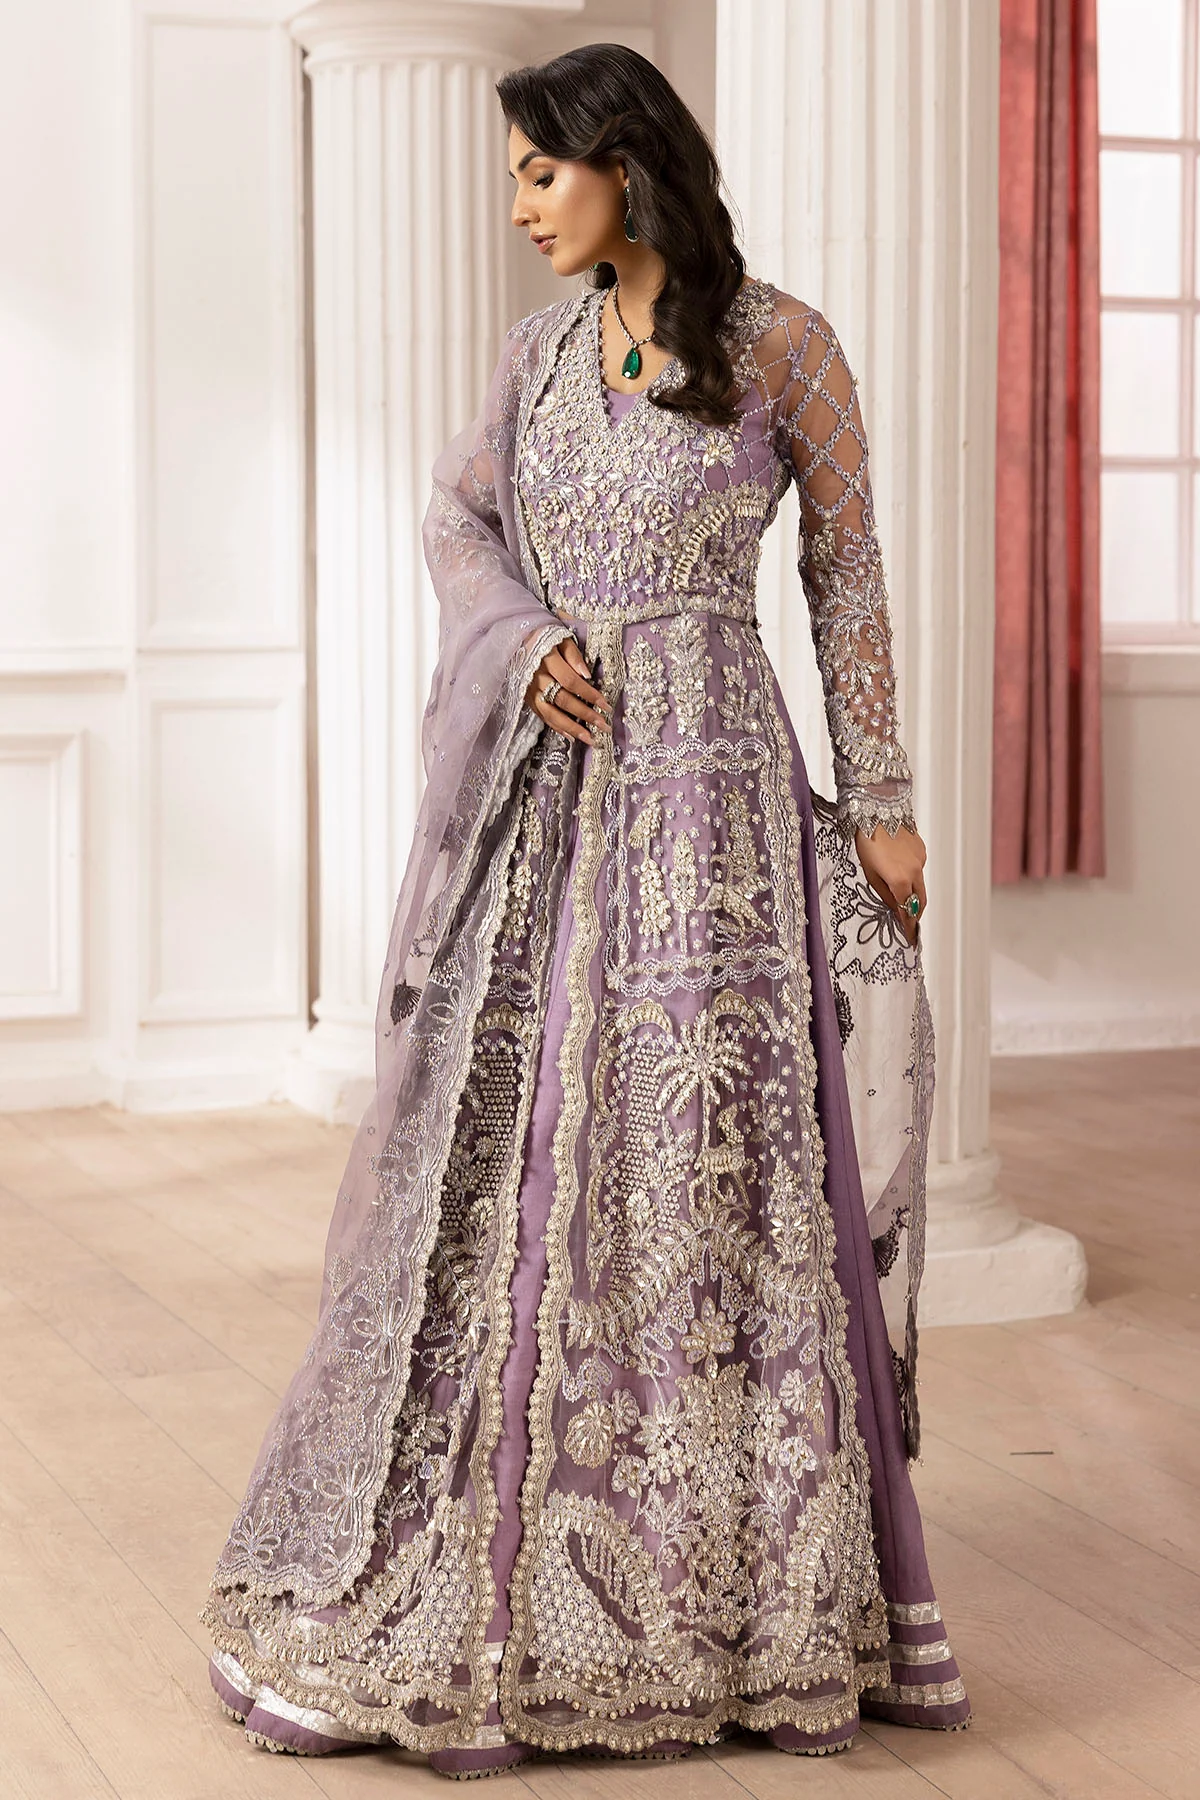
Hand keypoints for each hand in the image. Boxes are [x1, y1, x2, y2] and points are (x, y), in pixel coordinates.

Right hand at [524, 613, 612, 744]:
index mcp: (546, 659)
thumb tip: (586, 675)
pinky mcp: (526, 699)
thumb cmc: (543, 636)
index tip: (606, 705)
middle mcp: (536, 677)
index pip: (571, 681)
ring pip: (551, 714)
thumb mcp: (560, 636)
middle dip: (585, 715)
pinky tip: (571, 736)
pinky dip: (557, 727)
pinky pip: (542, 716)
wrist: (514, 637)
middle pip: (563, 700)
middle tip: (604, 727)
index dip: (589, 694)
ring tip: (590, 739)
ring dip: (572, 729)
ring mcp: (529, 691)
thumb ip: (573, 654)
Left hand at [854, 821, 927, 947]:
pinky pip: (918, 868)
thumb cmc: (866, 840)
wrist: (878, 809)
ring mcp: (920, 859)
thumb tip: (894, 906)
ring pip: (919, 884)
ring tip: (899, 895)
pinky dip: (911, 875)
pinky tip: (897, 867)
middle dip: (915, 914)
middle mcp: (915, 871)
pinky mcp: (922, 849)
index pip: (907, 911)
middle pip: (919, 901)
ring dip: (912, 893)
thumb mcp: (868, 871)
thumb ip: (884, 892)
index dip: (909, 928)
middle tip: (909, 924)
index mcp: (899, 880)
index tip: (911, 940)